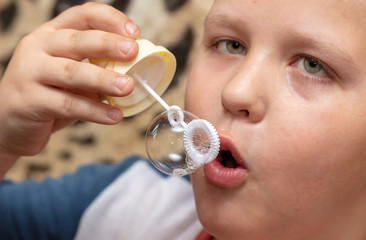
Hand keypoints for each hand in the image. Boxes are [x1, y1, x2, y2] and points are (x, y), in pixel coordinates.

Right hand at [0, 3, 139, 163]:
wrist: (10, 123)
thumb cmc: (48, 95)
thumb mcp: (70, 76)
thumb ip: (94, 69)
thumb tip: (136, 71)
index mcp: (51, 35)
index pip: (82, 15)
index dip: (110, 20)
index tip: (134, 33)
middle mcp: (38, 47)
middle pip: (76, 40)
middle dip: (108, 44)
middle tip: (133, 52)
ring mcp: (30, 72)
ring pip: (72, 72)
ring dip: (103, 79)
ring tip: (128, 87)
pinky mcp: (29, 100)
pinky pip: (67, 104)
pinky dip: (94, 111)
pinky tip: (114, 116)